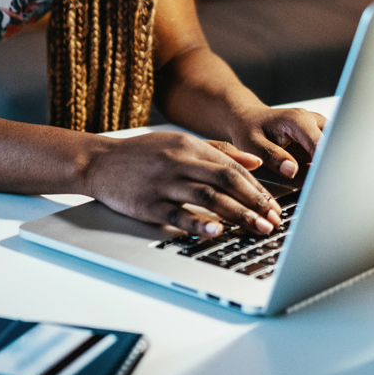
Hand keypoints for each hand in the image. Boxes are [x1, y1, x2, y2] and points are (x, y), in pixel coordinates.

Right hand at [82, 132, 285, 237]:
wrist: (99, 162)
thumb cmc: (142, 154)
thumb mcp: (180, 142)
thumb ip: (218, 151)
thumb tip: (254, 162)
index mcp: (189, 146)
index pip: (232, 167)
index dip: (257, 188)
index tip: (274, 206)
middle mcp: (179, 162)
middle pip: (226, 181)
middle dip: (255, 203)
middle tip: (274, 221)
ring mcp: (163, 183)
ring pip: (208, 198)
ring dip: (237, 215)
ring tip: (257, 229)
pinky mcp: (148, 204)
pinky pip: (178, 215)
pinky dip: (200, 224)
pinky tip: (218, 232)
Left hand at [226, 106, 325, 179]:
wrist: (249, 120)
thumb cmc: (248, 129)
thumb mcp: (252, 144)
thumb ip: (272, 156)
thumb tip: (292, 170)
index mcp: (299, 120)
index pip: (322, 145)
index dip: (324, 166)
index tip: (321, 185)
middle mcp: (313, 121)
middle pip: (334, 148)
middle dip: (330, 169)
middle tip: (321, 191)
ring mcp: (319, 130)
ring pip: (334, 153)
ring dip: (329, 169)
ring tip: (319, 187)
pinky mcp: (319, 140)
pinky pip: (328, 156)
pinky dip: (324, 169)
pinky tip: (316, 180)